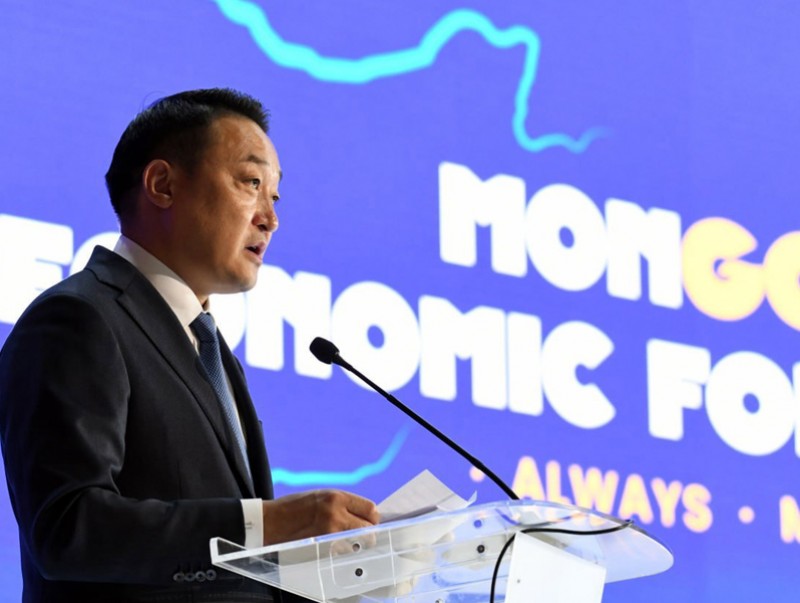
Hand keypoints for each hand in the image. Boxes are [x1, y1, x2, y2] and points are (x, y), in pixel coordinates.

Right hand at [262, 490, 378, 544]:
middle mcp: (336, 514)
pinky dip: (340, 552)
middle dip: (367, 533)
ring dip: (353, 545)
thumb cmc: (293, 507)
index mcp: (336, 497)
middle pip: (369, 529)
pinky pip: (342, 553)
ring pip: (357, 544)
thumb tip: (363, 515)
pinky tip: (330, 546)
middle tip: (358, 535)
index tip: (368, 522)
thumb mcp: (321, 496)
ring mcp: (330, 533)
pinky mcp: (322, 548)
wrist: (270, 521)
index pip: (370, 509)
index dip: (372, 518)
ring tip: (341, 540)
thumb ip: (343, 504)